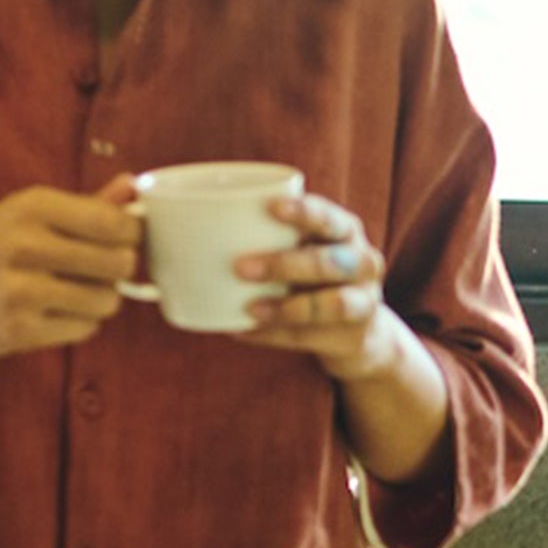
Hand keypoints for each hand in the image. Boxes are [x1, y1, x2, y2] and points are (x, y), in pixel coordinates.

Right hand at [0, 177, 138, 360]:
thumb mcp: (29, 214)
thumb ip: (85, 204)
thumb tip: (132, 188)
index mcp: (32, 207)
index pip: (113, 223)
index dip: (132, 234)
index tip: (126, 239)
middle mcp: (25, 245)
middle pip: (118, 262)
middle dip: (119, 267)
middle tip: (102, 267)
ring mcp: (21, 291)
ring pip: (106, 300)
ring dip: (101, 298)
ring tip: (78, 290)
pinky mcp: (19, 330)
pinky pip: (84, 329)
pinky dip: (80, 323)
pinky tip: (57, 311)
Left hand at [235, 192, 397, 383]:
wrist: (358, 332)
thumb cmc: (313, 278)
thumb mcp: (304, 249)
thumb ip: (266, 235)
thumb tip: (182, 226)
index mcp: (347, 231)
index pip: (329, 218)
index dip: (304, 213)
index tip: (270, 209)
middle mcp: (363, 262)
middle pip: (329, 261)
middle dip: (285, 264)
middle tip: (240, 266)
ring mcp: (365, 302)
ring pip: (331, 304)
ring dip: (286, 307)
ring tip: (249, 308)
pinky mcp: (353, 338)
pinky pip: (310, 337)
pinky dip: (273, 335)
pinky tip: (243, 330)